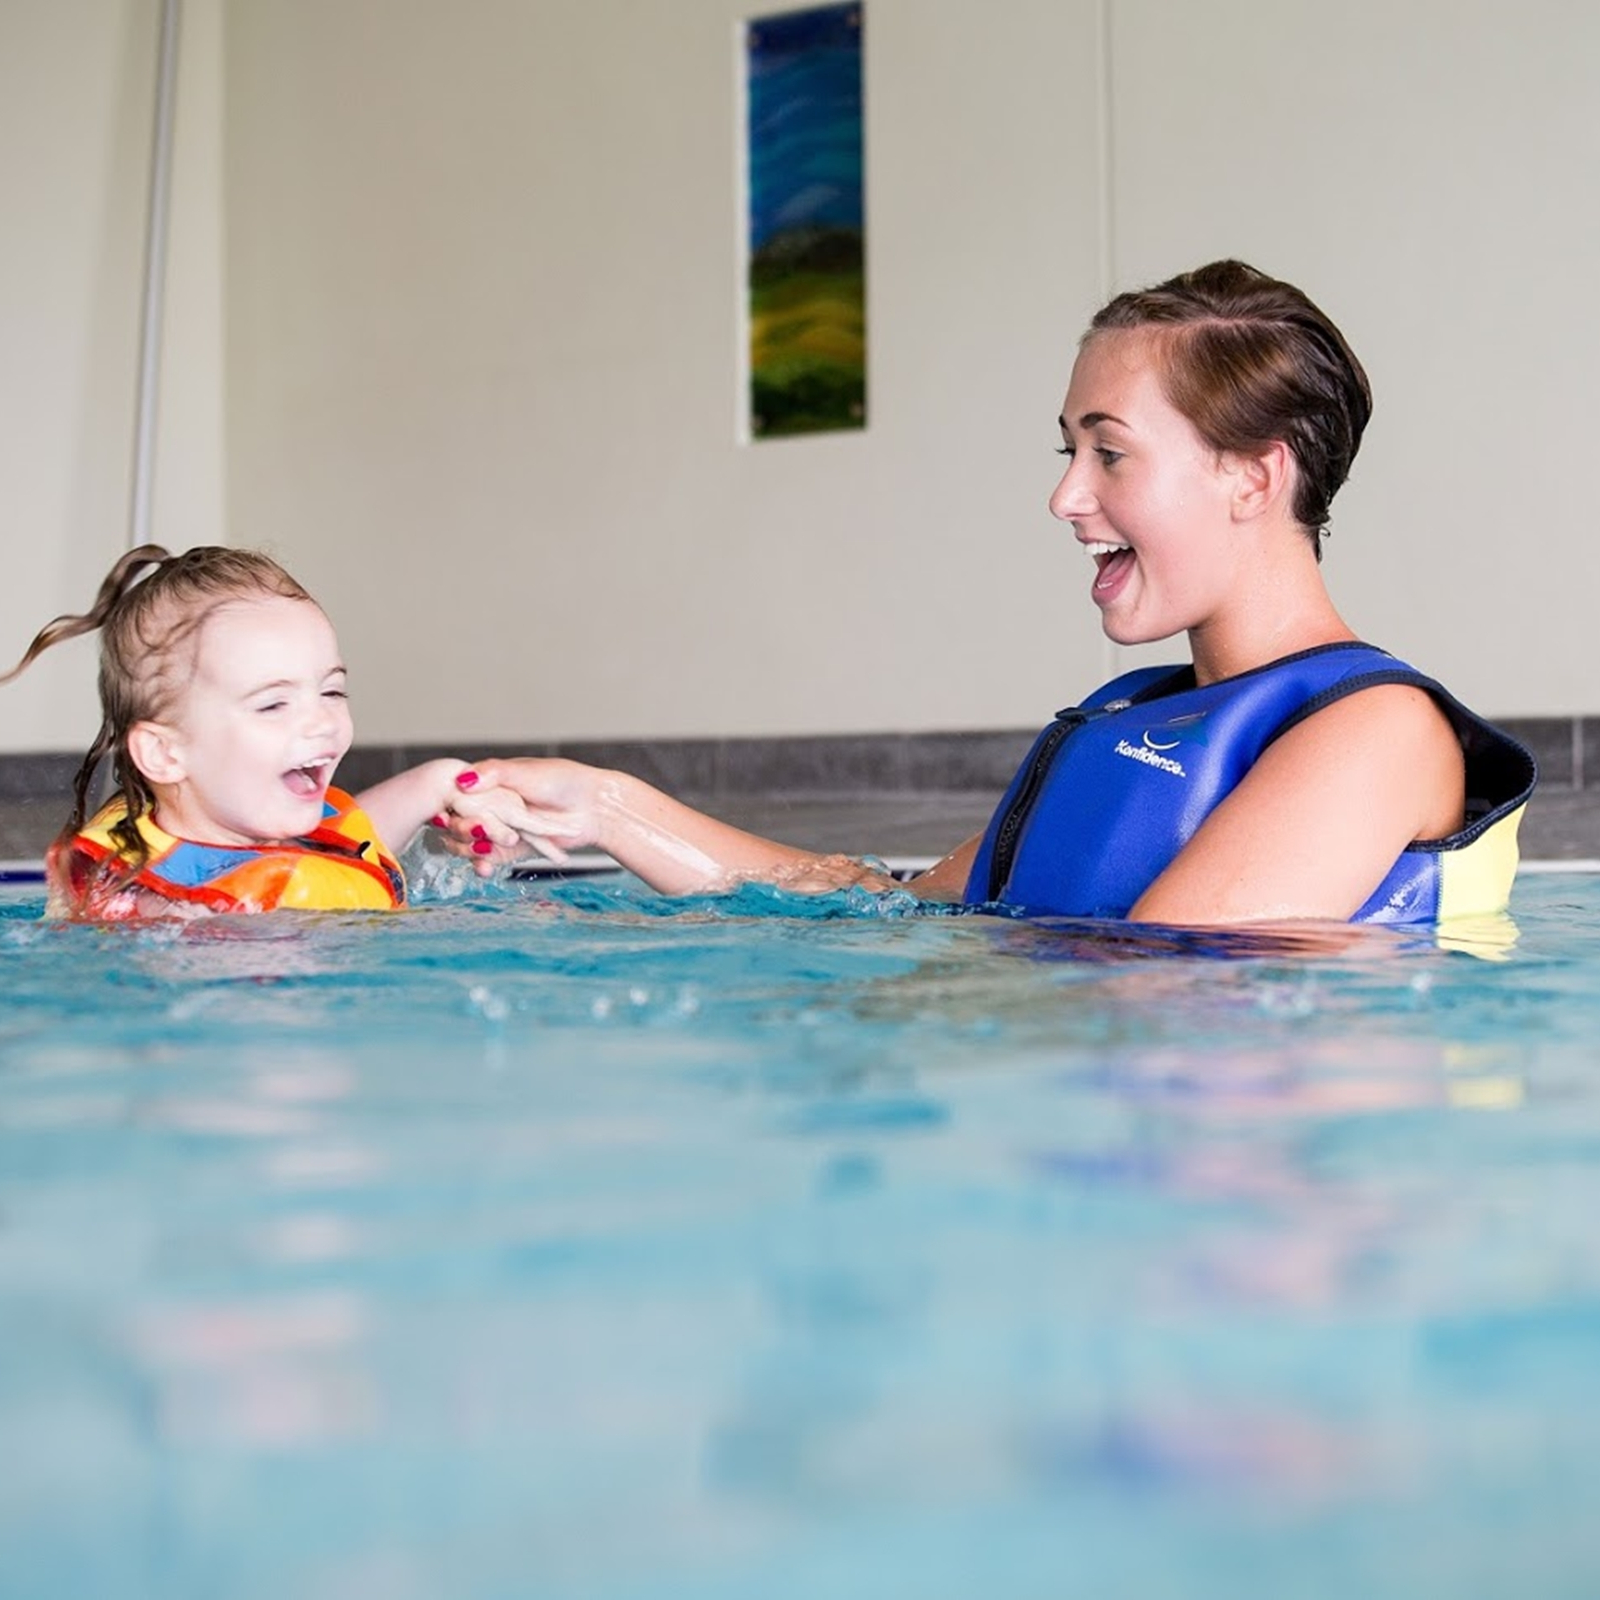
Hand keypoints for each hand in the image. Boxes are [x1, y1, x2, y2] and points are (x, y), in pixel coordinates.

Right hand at [435, 759, 605, 875]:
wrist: (593, 807)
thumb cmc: (563, 781)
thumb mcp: (525, 772)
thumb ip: (494, 774)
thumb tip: (461, 779)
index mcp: (491, 783)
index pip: (457, 796)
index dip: (451, 807)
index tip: (449, 812)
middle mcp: (492, 806)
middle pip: (459, 823)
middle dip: (461, 830)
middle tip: (476, 830)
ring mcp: (502, 828)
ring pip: (471, 844)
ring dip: (469, 849)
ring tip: (481, 849)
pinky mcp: (513, 849)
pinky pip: (490, 860)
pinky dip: (483, 865)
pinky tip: (483, 868)